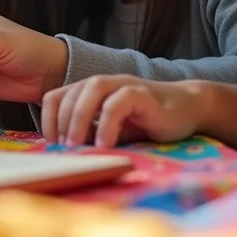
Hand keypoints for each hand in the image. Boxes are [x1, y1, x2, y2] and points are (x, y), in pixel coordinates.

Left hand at [41, 75, 203, 147]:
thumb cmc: (146, 123)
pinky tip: (105, 145)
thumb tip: (64, 153)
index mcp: (90, 91)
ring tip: (77, 146)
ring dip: (78, 119)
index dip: (48, 120)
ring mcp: (124, 85)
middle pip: (70, 94)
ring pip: (92, 90)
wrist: (188, 110)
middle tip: (63, 150)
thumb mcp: (111, 132)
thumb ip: (89, 136)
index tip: (51, 145)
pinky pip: (119, 103)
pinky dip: (107, 124)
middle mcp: (104, 83)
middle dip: (60, 123)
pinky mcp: (144, 94)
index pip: (55, 97)